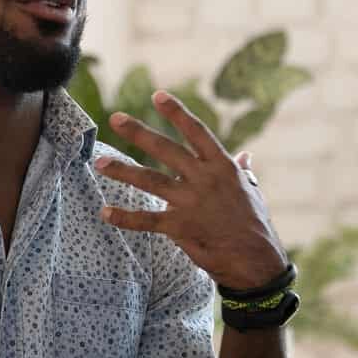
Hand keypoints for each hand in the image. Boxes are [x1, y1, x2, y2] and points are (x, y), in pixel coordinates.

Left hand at [95, 91, 287, 289]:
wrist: (257, 261)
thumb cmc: (255, 224)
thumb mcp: (252, 191)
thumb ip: (242, 171)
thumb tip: (245, 154)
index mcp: (222, 166)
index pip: (197, 132)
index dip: (177, 113)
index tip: (157, 95)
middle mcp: (204, 179)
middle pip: (166, 150)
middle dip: (139, 133)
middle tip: (115, 118)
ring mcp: (191, 202)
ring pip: (151, 181)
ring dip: (123, 170)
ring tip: (100, 162)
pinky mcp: (181, 227)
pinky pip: (147, 220)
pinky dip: (125, 217)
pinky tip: (105, 213)